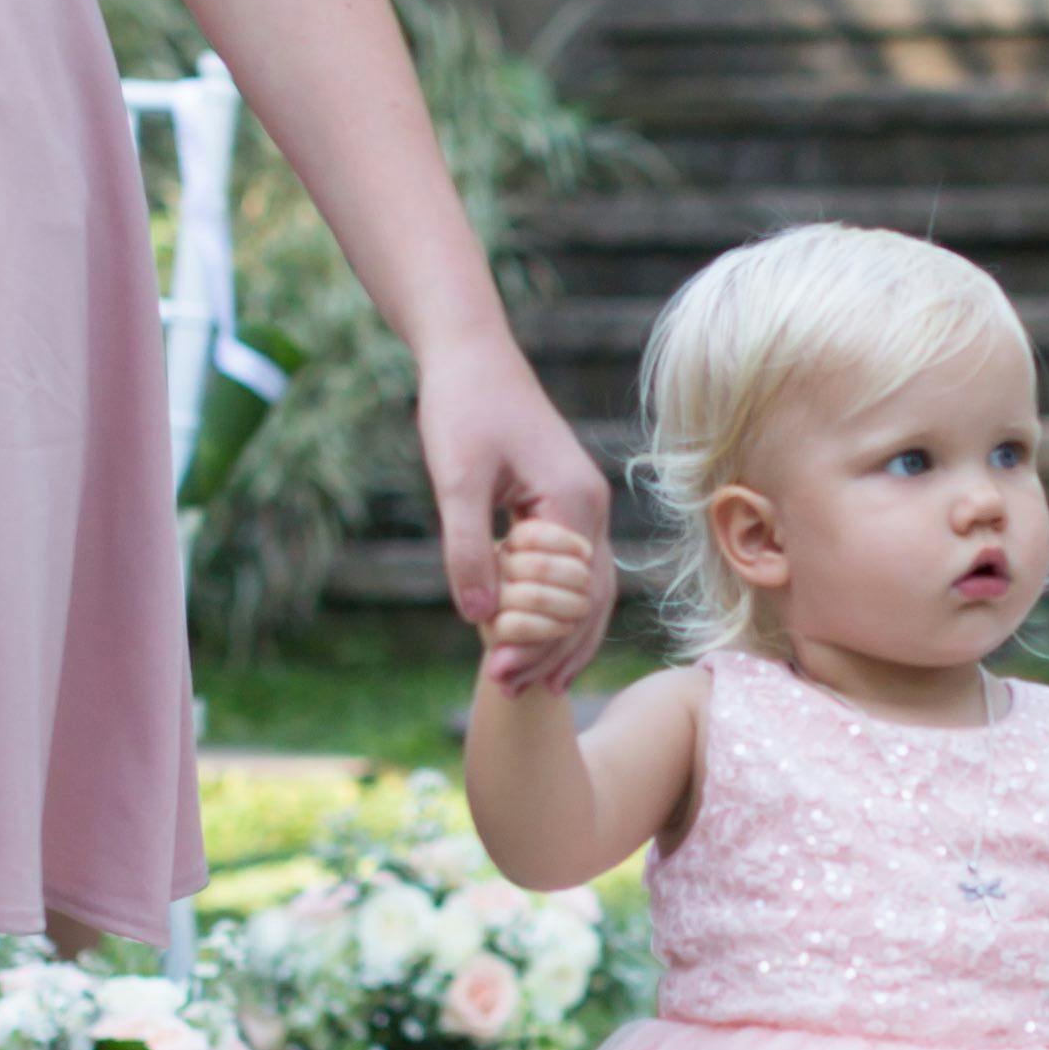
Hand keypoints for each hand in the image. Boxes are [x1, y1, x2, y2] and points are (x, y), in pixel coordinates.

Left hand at [415, 337, 611, 669]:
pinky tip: (533, 638)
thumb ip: (469, 548)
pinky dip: (558, 609)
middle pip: (588, 603)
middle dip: (551, 652)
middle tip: (510, 693)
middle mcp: (592, 509)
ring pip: (588, 593)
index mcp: (574, 503)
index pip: (568, 597)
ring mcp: (584, 508)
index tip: (497, 677)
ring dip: (560, 639)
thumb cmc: (461, 408)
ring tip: (532, 685)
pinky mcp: (565, 506)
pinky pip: (573, 572)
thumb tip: (479, 618)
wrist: (470, 356)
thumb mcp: (456, 480)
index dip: (534, 643)